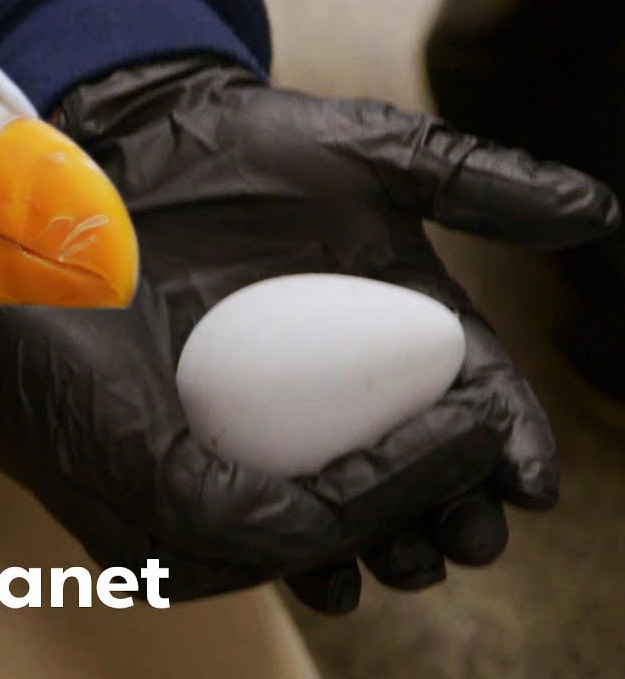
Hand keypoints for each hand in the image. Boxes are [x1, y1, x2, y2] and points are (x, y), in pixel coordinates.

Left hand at [0, 55, 619, 611]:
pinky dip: (290, 539)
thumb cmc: (248, 148)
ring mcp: (275, 416)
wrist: (134, 152)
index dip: (508, 446)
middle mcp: (346, 384)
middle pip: (417, 469)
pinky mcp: (203, 438)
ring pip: (345, 500)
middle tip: (463, 538)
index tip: (529, 483)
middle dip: (449, 513)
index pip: (473, 399)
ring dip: (381, 540)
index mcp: (402, 326)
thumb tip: (599, 212)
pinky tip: (318, 563)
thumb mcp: (365, 152)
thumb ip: (475, 179)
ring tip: (399, 559)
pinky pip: (252, 505)